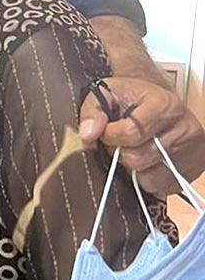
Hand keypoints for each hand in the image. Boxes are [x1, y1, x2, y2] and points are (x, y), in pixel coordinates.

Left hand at [78, 76, 204, 194]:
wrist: (161, 106)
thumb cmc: (133, 99)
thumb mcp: (109, 92)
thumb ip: (93, 109)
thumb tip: (88, 134)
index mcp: (165, 105)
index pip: (131, 132)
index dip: (109, 136)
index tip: (105, 132)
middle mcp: (184, 128)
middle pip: (138, 157)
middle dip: (118, 153)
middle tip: (117, 143)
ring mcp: (191, 151)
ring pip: (149, 177)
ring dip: (132, 169)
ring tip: (132, 150)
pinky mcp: (193, 170)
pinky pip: (161, 187)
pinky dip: (146, 179)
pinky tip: (145, 162)